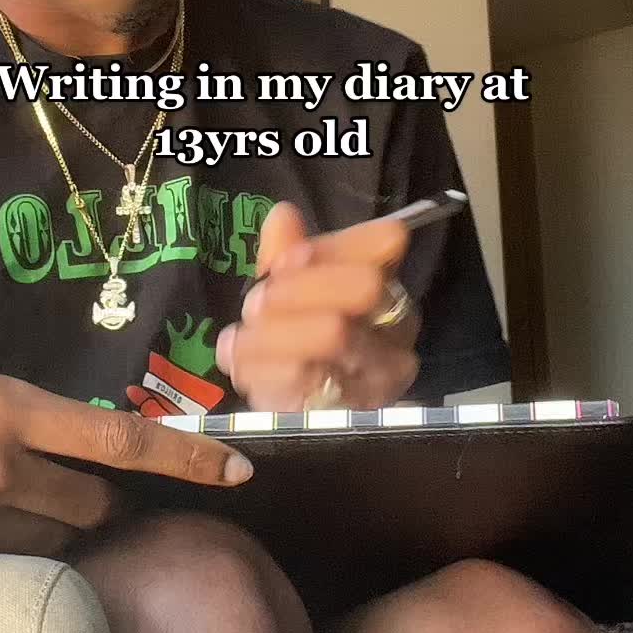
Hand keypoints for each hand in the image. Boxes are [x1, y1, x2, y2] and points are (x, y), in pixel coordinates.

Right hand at [0, 370, 253, 554]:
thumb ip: (39, 422)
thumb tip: (107, 452)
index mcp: (9, 407)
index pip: (123, 440)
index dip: (187, 458)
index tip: (237, 469)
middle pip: (97, 504)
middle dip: (106, 504)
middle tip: (89, 491)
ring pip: (57, 542)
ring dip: (57, 530)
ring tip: (18, 502)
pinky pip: (14, 567)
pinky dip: (20, 552)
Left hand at [215, 203, 419, 410]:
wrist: (298, 417)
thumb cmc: (298, 340)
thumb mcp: (290, 291)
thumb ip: (287, 253)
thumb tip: (283, 215)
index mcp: (387, 286)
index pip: (385, 242)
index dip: (330, 246)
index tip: (286, 260)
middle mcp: (394, 330)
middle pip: (363, 286)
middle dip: (301, 287)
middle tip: (257, 300)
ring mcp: (377, 375)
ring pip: (332, 333)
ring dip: (273, 328)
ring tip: (242, 334)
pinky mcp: (345, 412)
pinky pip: (301, 379)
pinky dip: (258, 365)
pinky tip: (238, 360)